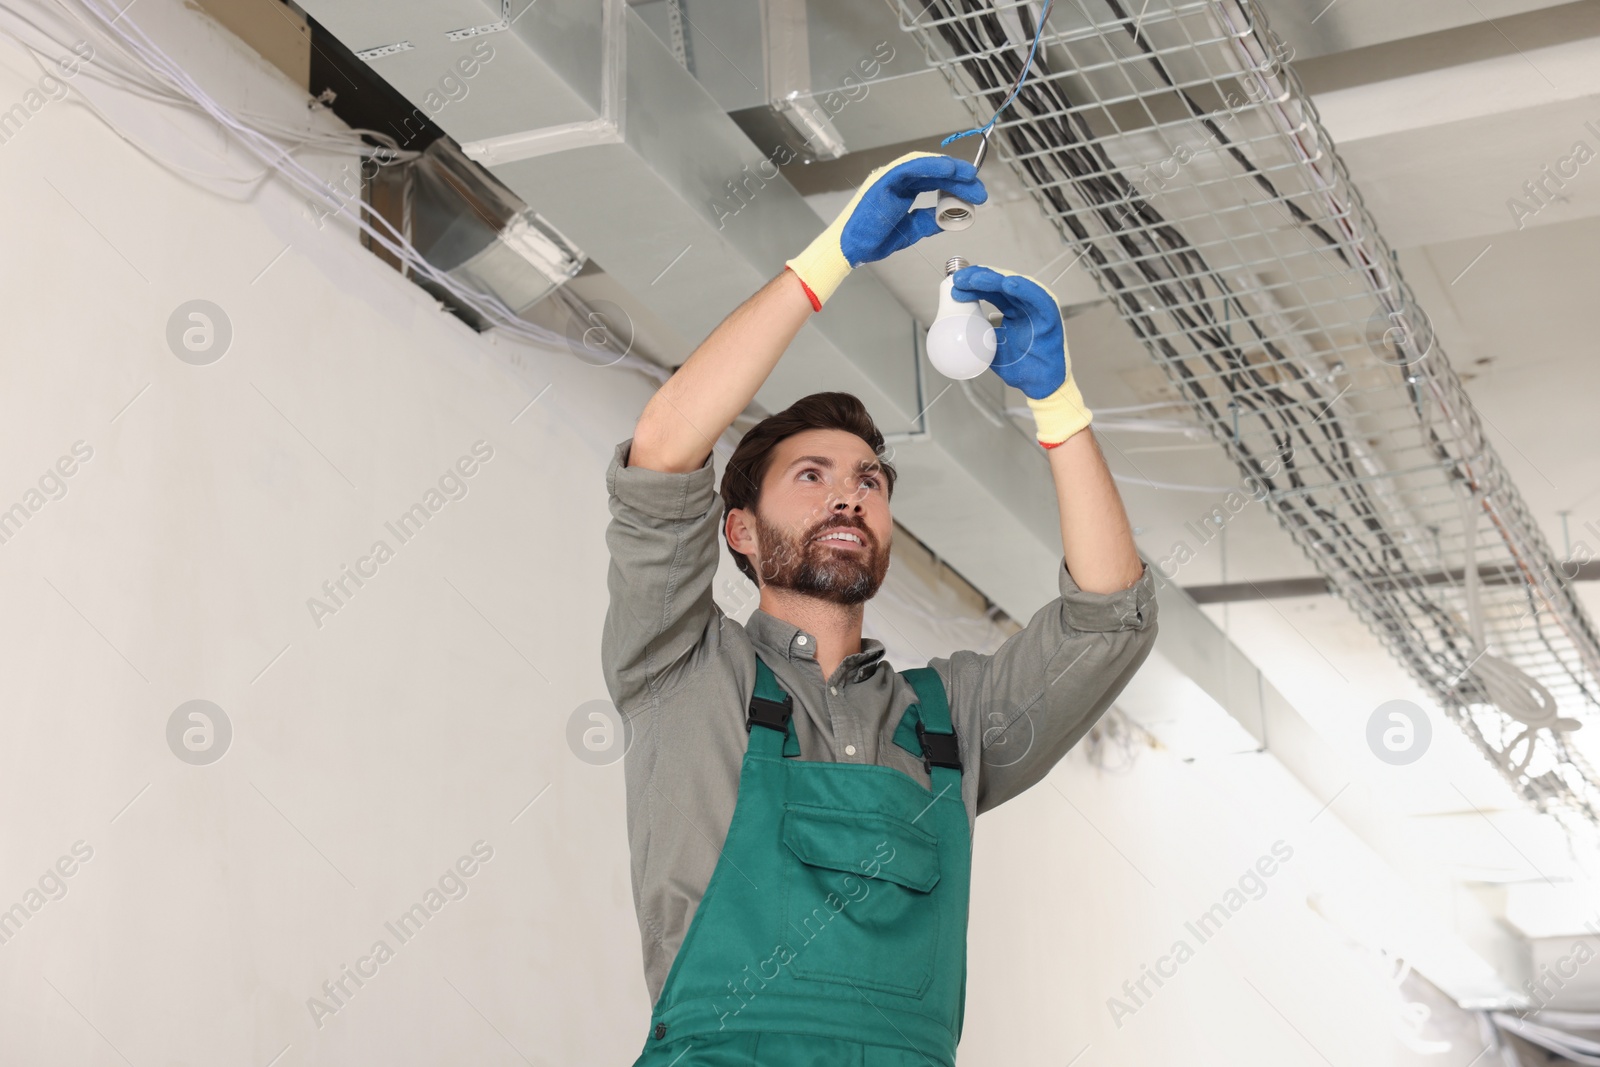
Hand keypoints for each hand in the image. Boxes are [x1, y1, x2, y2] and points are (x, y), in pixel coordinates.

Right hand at [786, 152, 986, 309]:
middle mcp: (897, 179)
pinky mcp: (884, 179)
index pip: (934, 180)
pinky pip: (912, 167)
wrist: (851, 248)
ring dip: (950, 170)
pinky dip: (933, 167)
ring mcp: (890, 177)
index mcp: (902, 189)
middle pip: (934, 172)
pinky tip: (951, 171)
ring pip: (926, 166)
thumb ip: (929, 220)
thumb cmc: (874, 239)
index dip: (957, 184)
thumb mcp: (911, 230)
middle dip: (959, 179)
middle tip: (980, 191)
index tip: (975, 193)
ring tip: (971, 178)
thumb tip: (951, 216)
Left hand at [950, 265, 1091, 445]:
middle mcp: (1025, 305)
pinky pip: (1038, 298)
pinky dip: (1024, 289)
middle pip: (1001, 284)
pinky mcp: (1051, 316)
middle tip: (960, 279)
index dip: (973, 285)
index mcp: (1012, 310)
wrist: (1039, 386)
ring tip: (976, 279)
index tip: (955, 285)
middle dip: (979, 278)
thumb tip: (953, 331)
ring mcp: (1038, 308)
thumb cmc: (1020, 367)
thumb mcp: (990, 349)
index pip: (991, 291)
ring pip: (1016, 285)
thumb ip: (977, 337)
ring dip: (995, 279)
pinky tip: (1008, 284)